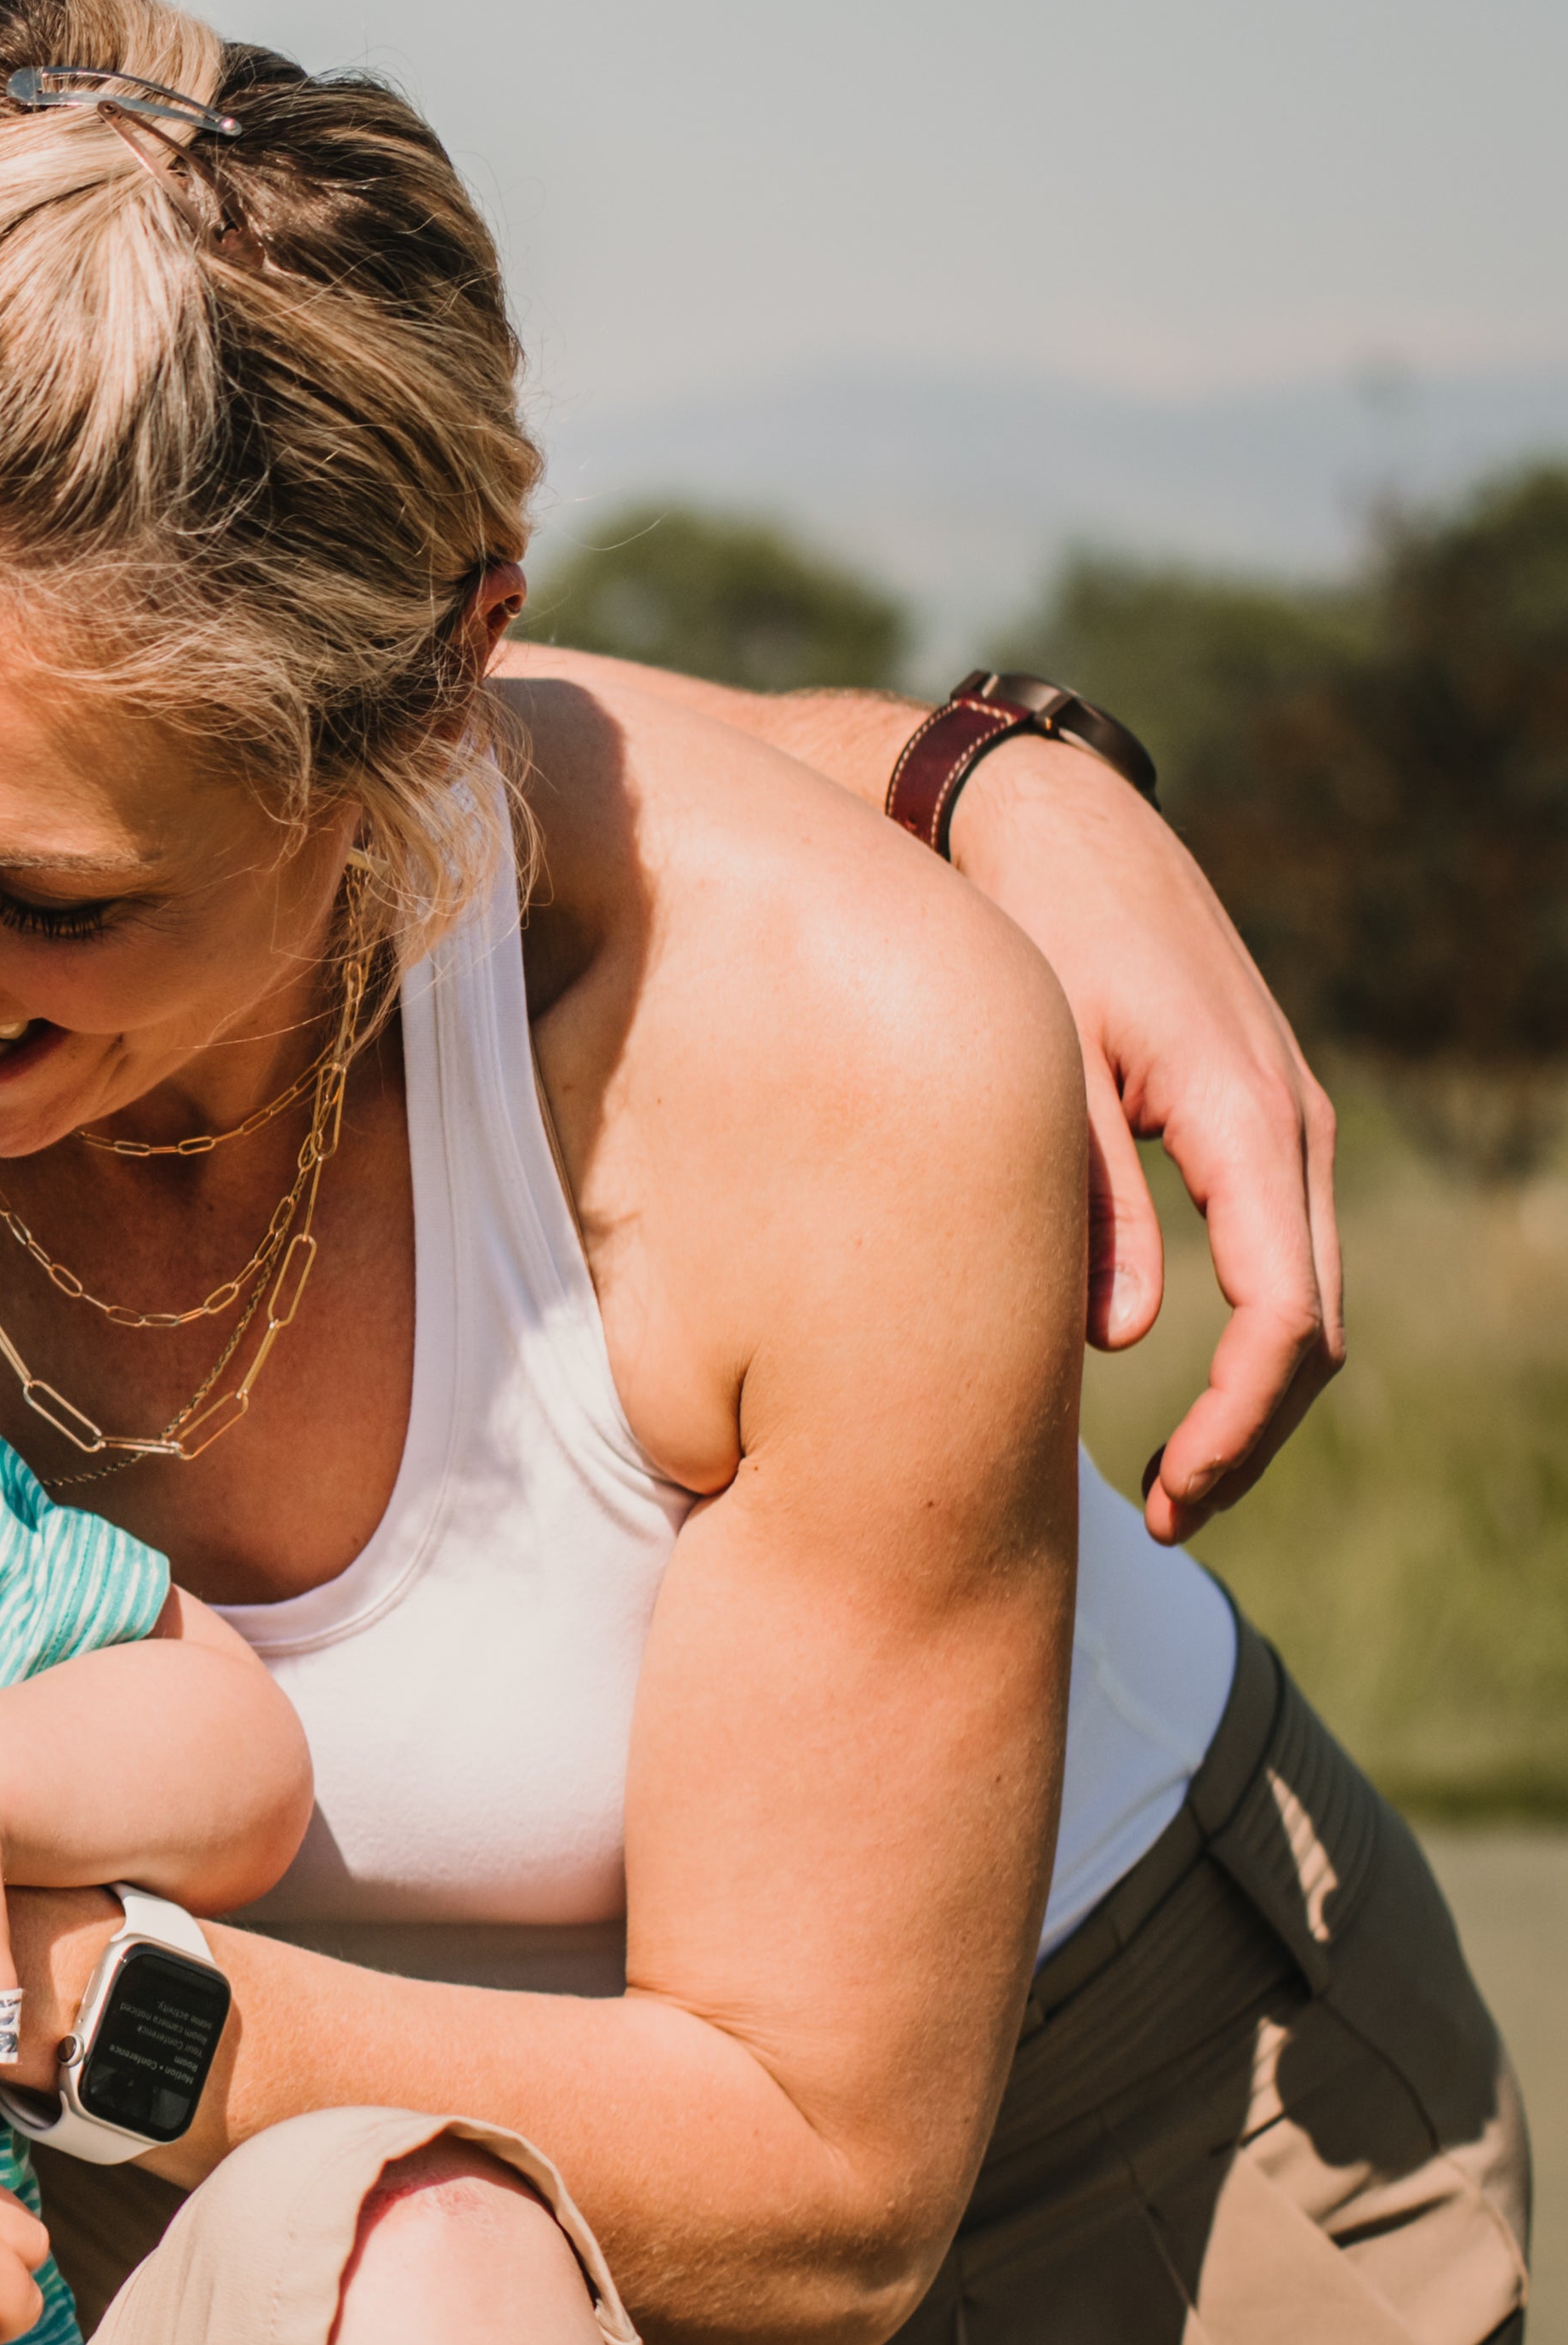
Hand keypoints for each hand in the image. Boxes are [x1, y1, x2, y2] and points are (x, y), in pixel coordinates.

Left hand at [950, 738, 1343, 1540]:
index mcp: (1241, 1120)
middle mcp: (1288, 1126)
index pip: (1281, 1320)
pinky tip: (1173, 1371)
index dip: (1233, 1427)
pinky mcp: (1253, 1117)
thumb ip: (1087, 1202)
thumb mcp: (1044, 1070)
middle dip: (1249, 1435)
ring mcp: (1283, 1121)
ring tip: (1172, 1477)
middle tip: (1169, 1517)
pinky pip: (1280, 1247)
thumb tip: (1125, 1339)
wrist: (1051, 827)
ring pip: (1308, 1293)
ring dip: (1254, 1392)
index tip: (1172, 1498)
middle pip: (1314, 1327)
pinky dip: (1250, 1328)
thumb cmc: (1029, 938)